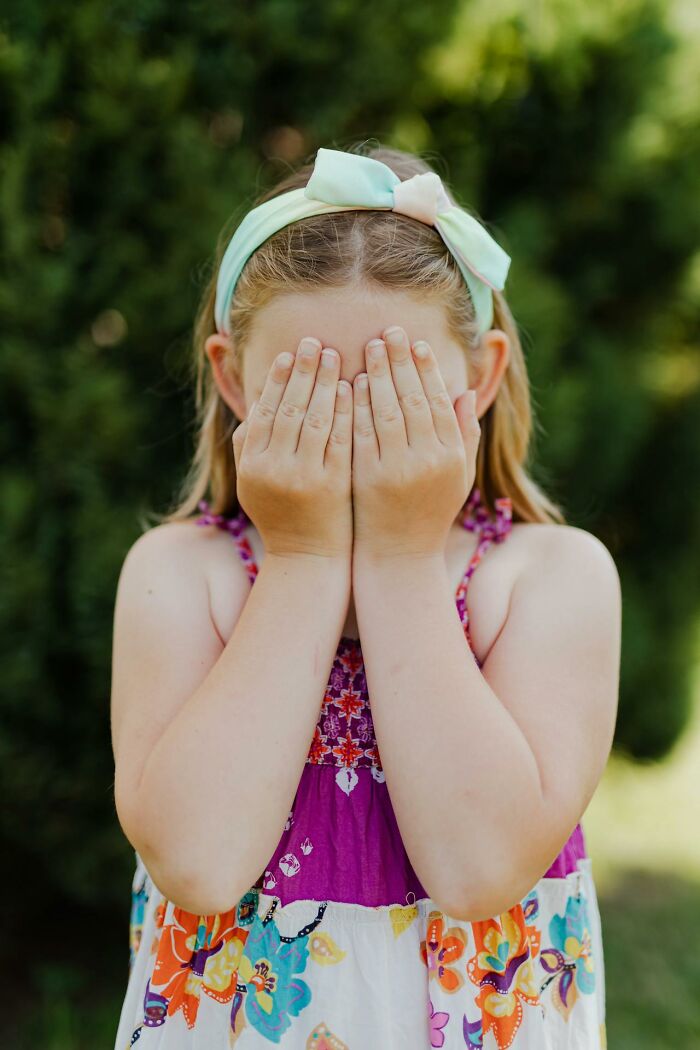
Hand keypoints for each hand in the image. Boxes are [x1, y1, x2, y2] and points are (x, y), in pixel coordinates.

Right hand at [232, 337, 352, 559]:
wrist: (308, 557)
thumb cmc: (281, 515)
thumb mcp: (252, 483)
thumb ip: (248, 445)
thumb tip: (255, 404)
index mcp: (252, 464)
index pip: (265, 410)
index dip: (276, 379)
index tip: (288, 353)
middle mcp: (274, 468)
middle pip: (290, 408)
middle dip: (303, 371)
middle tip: (314, 343)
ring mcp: (305, 476)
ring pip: (315, 419)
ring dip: (326, 383)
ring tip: (335, 356)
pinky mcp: (334, 484)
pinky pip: (340, 438)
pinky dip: (346, 411)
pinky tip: (353, 388)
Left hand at [351, 325, 479, 558]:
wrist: (398, 556)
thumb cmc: (430, 512)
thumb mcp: (458, 476)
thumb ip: (465, 434)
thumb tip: (466, 391)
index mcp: (451, 455)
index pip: (439, 401)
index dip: (427, 369)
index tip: (416, 343)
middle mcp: (427, 460)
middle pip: (412, 398)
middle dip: (399, 362)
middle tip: (388, 332)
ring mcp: (395, 469)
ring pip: (385, 411)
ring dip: (375, 376)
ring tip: (368, 348)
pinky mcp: (366, 477)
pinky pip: (360, 432)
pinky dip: (355, 405)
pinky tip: (348, 383)